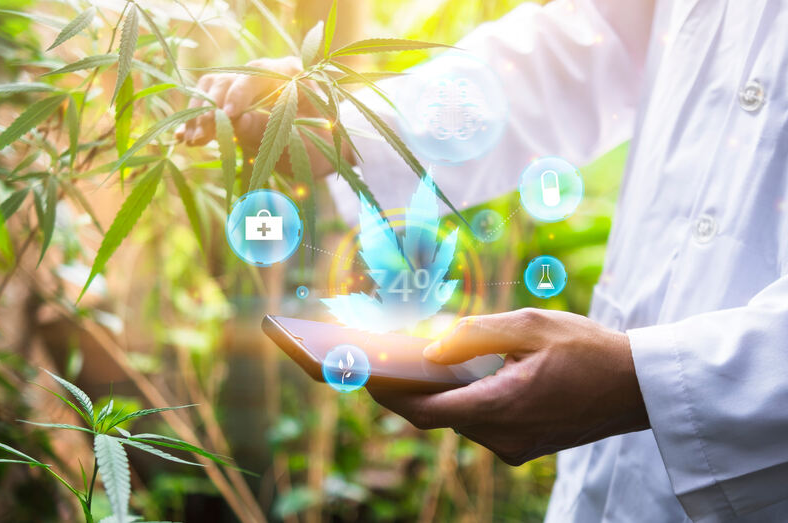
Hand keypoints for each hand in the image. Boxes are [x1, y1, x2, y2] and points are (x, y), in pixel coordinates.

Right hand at [175, 56, 348, 176]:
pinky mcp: (234, 99)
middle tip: (200, 138)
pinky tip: (183, 138)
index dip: (239, 93)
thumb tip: (235, 120)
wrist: (325, 150)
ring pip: (212, 88)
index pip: (256, 75)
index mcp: (289, 73)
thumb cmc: (320, 144)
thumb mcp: (300, 141)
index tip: (228, 115)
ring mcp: (247, 84)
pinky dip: (196, 120)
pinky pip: (208, 102)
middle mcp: (264, 72)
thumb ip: (268, 129)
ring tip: (193, 142)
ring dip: (199, 114)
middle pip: (227, 80)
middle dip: (211, 109)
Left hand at [368, 308, 648, 465]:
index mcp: (501, 407)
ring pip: (456, 418)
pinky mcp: (523, 445)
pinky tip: (452, 373)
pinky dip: (460, 399)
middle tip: (372, 359)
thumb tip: (428, 349)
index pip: (424, 410)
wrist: (641, 387)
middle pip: (434, 415)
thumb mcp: (532, 325)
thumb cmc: (590, 349)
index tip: (359, 372)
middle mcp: (502, 437)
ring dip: (433, 392)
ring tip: (406, 358)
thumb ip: (474, 334)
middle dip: (402, 389)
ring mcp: (513, 446)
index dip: (386, 392)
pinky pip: (479, 422)